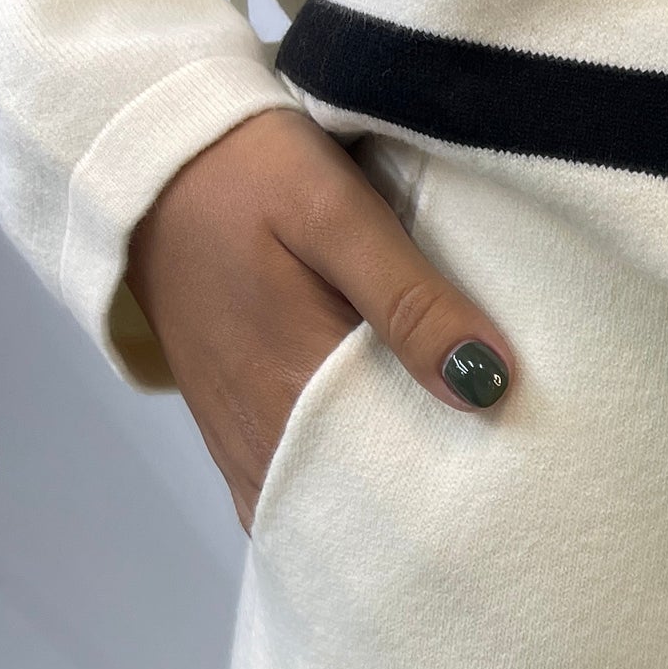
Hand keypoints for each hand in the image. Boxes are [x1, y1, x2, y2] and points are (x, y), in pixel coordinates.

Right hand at [125, 106, 513, 530]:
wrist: (150, 159)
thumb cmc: (245, 174)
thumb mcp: (335, 214)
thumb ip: (410, 301)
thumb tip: (488, 385)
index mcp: (291, 392)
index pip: (391, 487)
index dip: (458, 491)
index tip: (517, 483)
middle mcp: (259, 437)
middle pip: (361, 509)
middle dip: (429, 505)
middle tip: (502, 487)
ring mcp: (239, 439)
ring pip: (325, 504)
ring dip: (385, 497)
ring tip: (458, 482)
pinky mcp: (231, 425)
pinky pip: (293, 485)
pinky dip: (341, 488)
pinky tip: (388, 469)